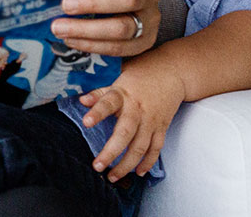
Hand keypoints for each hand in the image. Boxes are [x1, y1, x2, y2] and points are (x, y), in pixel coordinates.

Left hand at [51, 0, 160, 56]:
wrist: (94, 4)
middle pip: (130, 0)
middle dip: (94, 4)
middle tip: (65, 5)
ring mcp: (149, 20)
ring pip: (123, 28)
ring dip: (88, 29)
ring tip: (59, 27)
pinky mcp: (142, 43)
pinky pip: (120, 48)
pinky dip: (92, 45)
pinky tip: (70, 40)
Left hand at [79, 61, 185, 180]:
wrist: (169, 74)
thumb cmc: (138, 80)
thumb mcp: (117, 82)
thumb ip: (99, 94)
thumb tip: (81, 101)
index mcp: (123, 95)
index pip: (108, 103)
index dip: (97, 112)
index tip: (86, 122)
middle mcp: (138, 109)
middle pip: (125, 134)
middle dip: (111, 152)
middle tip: (97, 166)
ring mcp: (151, 121)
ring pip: (140, 147)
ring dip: (126, 165)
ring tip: (112, 177)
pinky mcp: (162, 128)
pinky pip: (156, 149)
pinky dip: (148, 163)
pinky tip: (138, 173)